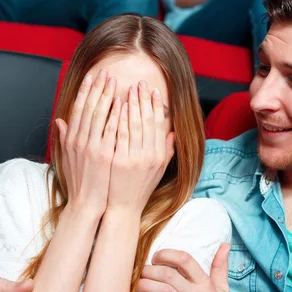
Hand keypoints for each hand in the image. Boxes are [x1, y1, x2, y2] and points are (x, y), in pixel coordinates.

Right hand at [56, 69, 121, 215]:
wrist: (85, 203)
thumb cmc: (80, 182)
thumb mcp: (68, 158)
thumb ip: (64, 138)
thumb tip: (59, 121)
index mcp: (71, 139)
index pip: (78, 109)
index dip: (85, 91)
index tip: (92, 77)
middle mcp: (79, 141)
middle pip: (88, 107)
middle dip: (97, 88)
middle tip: (105, 72)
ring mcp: (91, 148)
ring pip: (99, 115)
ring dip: (107, 96)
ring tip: (115, 81)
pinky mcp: (104, 156)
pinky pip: (111, 131)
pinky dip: (116, 115)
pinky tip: (122, 104)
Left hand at [107, 81, 174, 214]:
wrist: (123, 207)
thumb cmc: (140, 188)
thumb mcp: (158, 170)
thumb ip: (166, 150)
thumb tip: (173, 132)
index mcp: (159, 156)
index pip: (159, 125)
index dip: (157, 106)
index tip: (154, 91)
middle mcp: (150, 156)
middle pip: (148, 121)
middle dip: (144, 100)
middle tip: (140, 83)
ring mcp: (134, 159)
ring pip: (135, 125)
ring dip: (132, 105)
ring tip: (129, 89)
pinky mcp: (120, 161)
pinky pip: (120, 135)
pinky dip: (120, 118)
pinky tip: (118, 106)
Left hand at [136, 244, 238, 291]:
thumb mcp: (224, 289)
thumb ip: (220, 266)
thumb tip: (224, 244)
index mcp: (205, 284)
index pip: (185, 260)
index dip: (167, 254)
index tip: (156, 256)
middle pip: (169, 275)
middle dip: (150, 270)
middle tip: (140, 271)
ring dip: (146, 285)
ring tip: (137, 284)